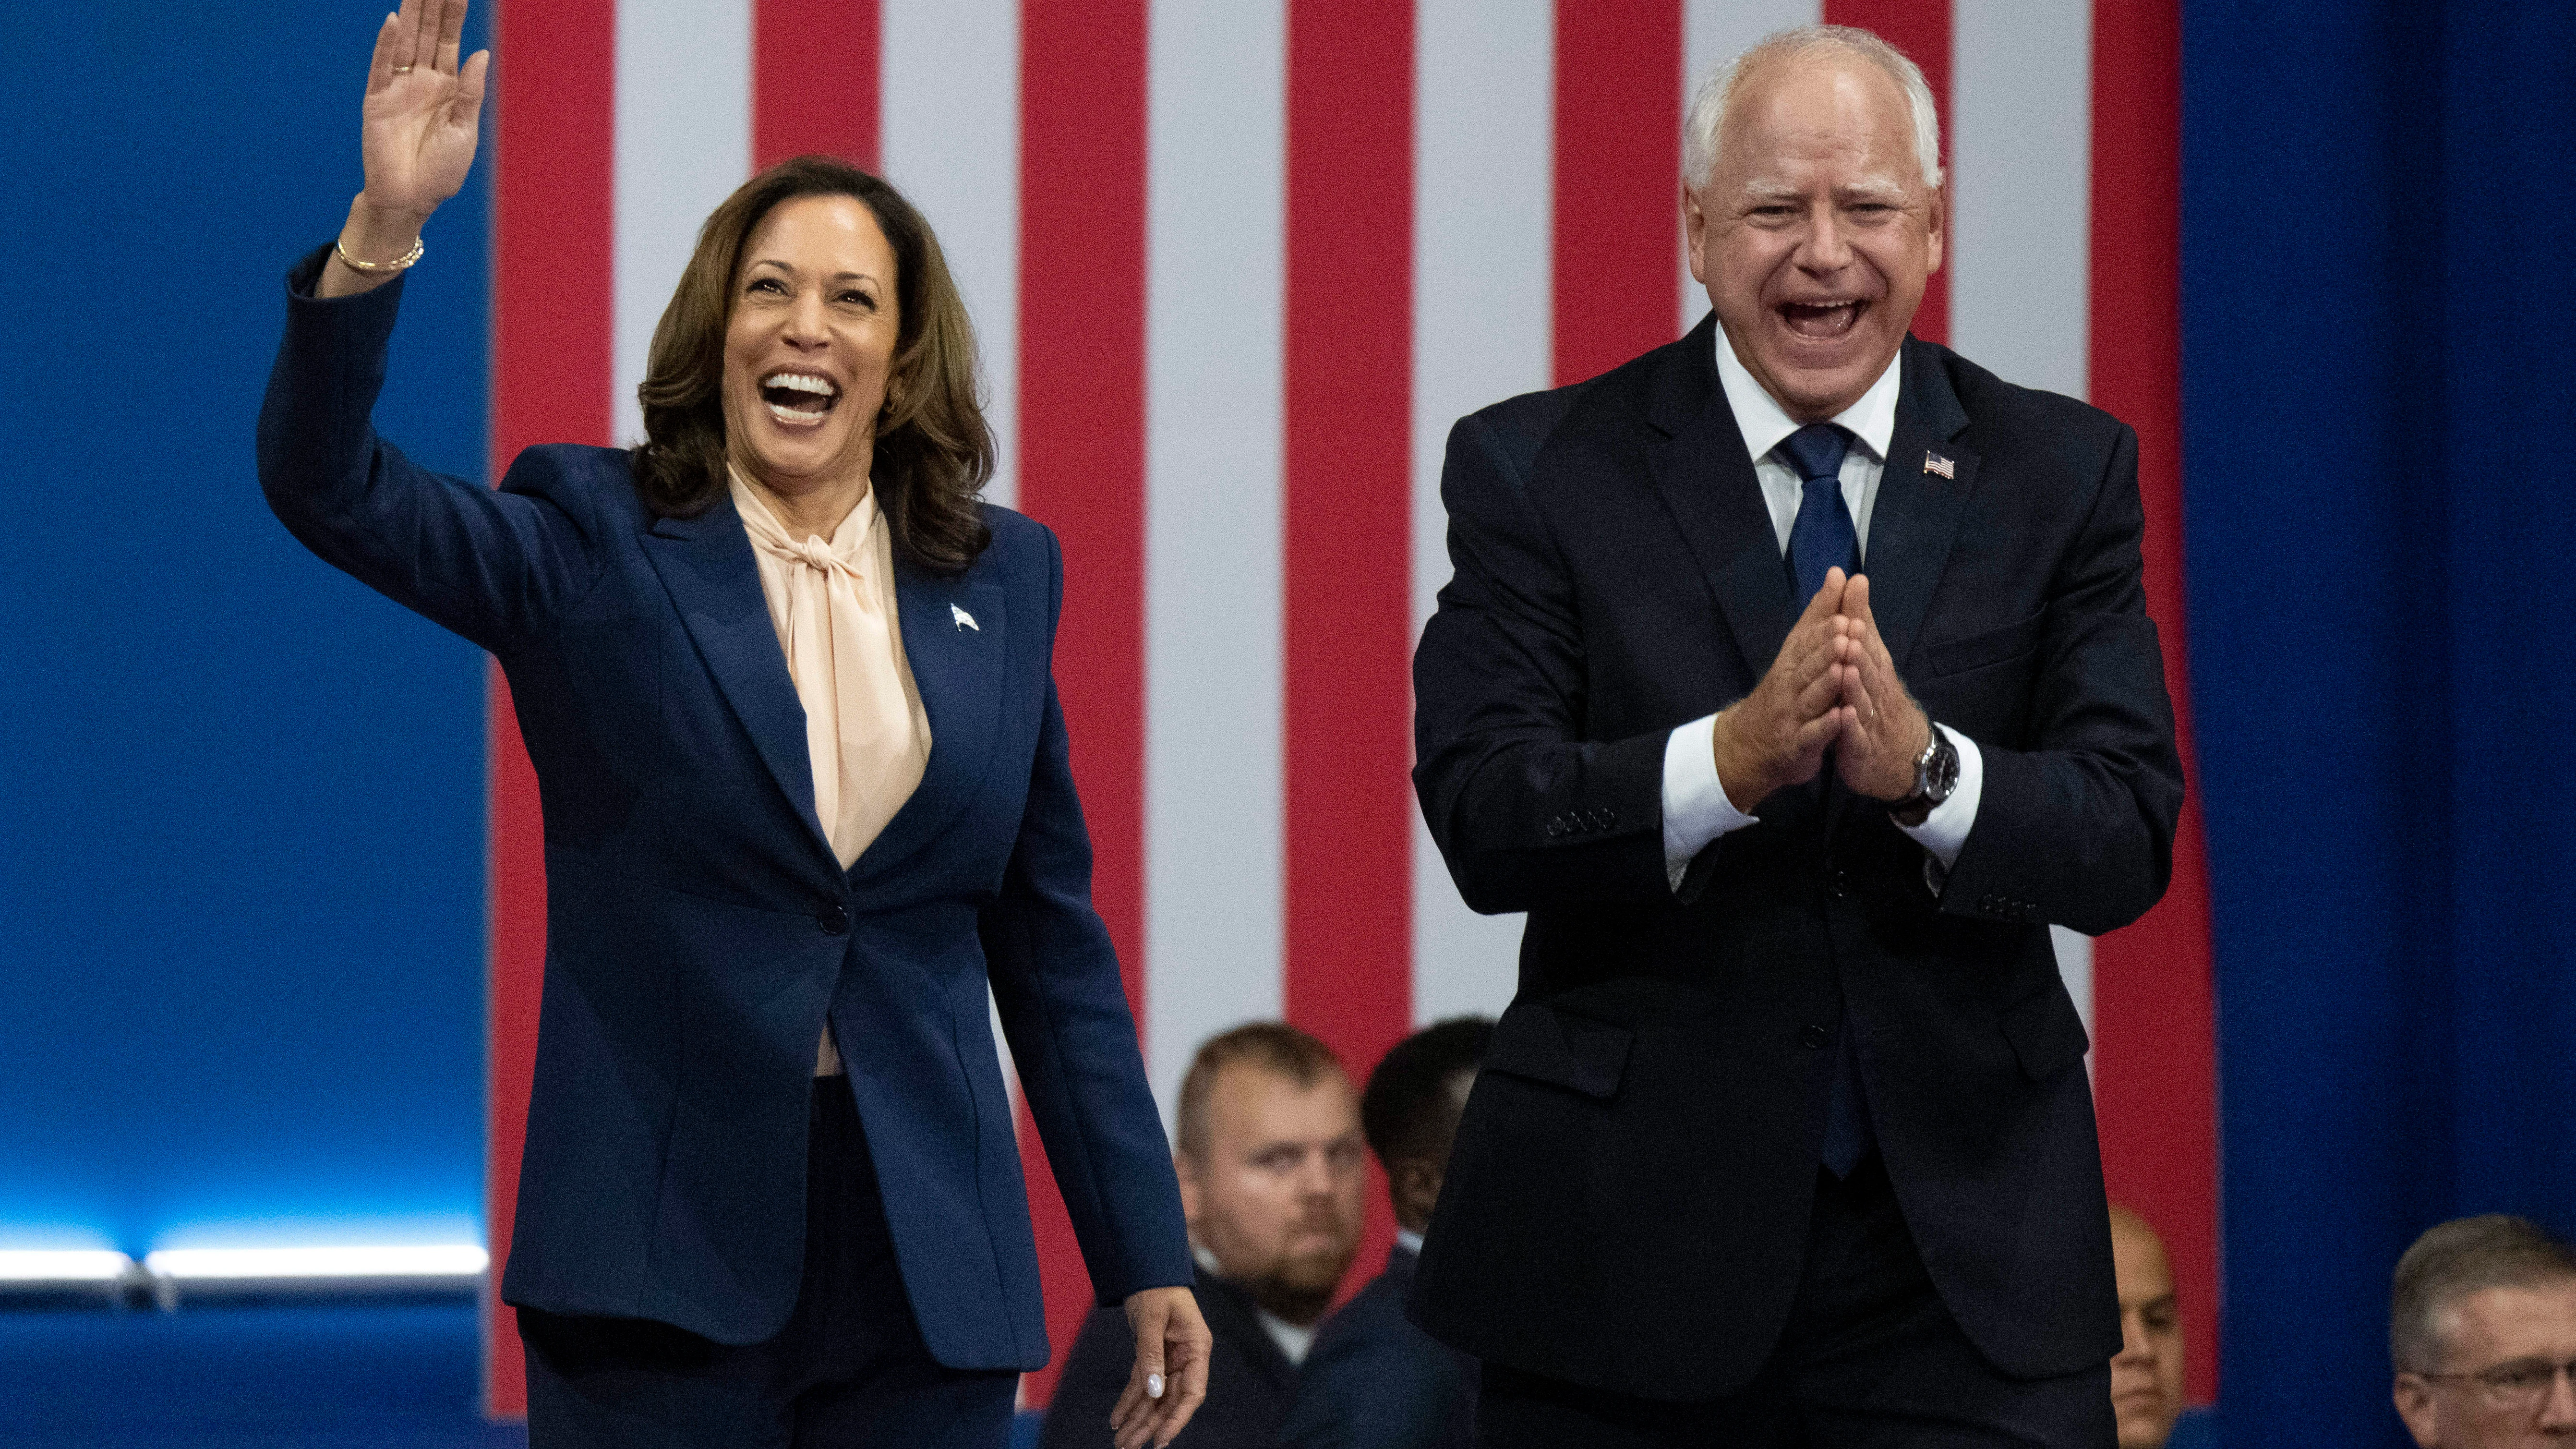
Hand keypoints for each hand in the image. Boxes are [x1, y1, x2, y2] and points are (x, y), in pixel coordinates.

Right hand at [360, 0, 487, 220]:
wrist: (411, 199)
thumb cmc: (441, 171)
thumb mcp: (465, 130)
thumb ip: (471, 92)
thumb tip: (480, 52)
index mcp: (447, 87)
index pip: (449, 41)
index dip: (454, 14)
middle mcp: (422, 81)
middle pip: (427, 33)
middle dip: (432, 4)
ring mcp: (398, 88)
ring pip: (405, 41)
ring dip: (411, 13)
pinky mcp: (377, 100)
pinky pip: (382, 67)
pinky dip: (387, 44)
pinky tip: (394, 21)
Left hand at [1111, 1286, 1210, 1448]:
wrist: (1147, 1269)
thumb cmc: (1157, 1288)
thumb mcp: (1152, 1318)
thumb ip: (1151, 1354)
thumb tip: (1153, 1391)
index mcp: (1197, 1348)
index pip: (1192, 1393)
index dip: (1177, 1419)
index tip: (1160, 1440)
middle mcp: (1185, 1359)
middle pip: (1169, 1401)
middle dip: (1149, 1426)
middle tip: (1128, 1448)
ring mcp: (1169, 1360)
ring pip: (1153, 1398)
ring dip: (1137, 1420)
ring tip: (1120, 1443)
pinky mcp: (1151, 1358)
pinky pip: (1140, 1386)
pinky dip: (1128, 1402)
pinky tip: (1116, 1420)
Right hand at [1711, 567, 1850, 810]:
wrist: (1748, 744)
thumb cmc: (1783, 691)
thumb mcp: (1798, 649)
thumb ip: (1819, 615)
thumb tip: (1838, 573)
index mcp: (1792, 662)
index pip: (1806, 641)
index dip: (1823, 628)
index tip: (1844, 613)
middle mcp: (1789, 686)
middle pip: (1808, 666)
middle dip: (1827, 649)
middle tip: (1847, 631)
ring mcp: (1791, 716)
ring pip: (1810, 697)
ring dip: (1826, 683)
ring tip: (1843, 668)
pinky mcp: (1796, 745)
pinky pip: (1811, 735)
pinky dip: (1825, 727)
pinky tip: (1840, 717)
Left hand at [1830, 574, 1932, 801]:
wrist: (1905, 756)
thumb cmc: (1881, 701)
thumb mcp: (1872, 660)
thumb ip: (1861, 623)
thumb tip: (1855, 580)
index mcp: (1875, 669)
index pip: (1867, 638)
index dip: (1859, 616)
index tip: (1852, 589)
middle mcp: (1876, 691)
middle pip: (1868, 667)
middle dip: (1860, 647)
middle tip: (1850, 626)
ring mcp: (1870, 720)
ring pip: (1863, 699)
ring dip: (1855, 683)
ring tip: (1846, 665)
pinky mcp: (1862, 747)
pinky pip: (1857, 736)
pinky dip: (1851, 726)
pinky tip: (1844, 714)